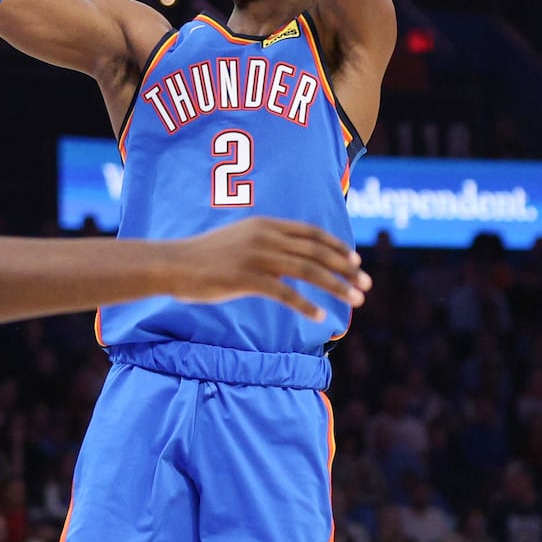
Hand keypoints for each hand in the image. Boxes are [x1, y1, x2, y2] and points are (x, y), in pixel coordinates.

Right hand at [173, 216, 372, 319]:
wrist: (174, 264)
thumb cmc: (205, 256)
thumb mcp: (239, 239)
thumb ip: (264, 242)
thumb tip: (288, 255)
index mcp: (264, 225)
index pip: (310, 233)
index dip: (336, 246)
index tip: (355, 260)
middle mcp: (264, 237)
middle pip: (315, 251)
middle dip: (345, 268)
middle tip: (366, 284)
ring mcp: (256, 257)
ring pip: (307, 271)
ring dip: (336, 286)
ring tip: (356, 300)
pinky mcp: (246, 279)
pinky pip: (285, 293)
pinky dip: (306, 305)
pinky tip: (321, 316)